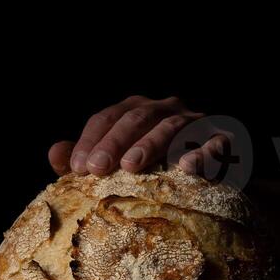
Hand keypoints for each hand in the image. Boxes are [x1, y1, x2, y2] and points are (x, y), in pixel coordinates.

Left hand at [49, 94, 225, 176]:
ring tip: (131, 167)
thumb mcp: (118, 162)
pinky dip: (201, 154)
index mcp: (136, 110)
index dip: (90, 140)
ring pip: (172, 125)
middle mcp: (165, 108)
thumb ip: (85, 157)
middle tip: (96, 169)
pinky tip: (187, 168)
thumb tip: (55, 154)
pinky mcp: (224, 138)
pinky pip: (214, 143)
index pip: (107, 117)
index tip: (77, 168)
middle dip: (114, 142)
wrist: (216, 171)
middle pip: (137, 117)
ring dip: (150, 145)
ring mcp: (196, 121)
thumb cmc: (157, 168)